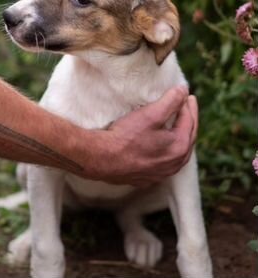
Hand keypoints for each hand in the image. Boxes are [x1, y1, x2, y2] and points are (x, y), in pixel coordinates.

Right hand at [83, 86, 197, 185]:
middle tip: (187, 108)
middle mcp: (174, 164)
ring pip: (177, 154)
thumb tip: (183, 90)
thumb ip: (171, 100)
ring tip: (179, 127)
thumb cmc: (126, 136)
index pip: (189, 121)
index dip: (188, 106)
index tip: (187, 95)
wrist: (102, 159)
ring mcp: (161, 173)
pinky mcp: (148, 178)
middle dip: (189, 121)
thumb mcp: (151, 114)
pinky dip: (167, 153)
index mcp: (179, 147)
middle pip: (187, 138)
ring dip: (180, 138)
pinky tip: (162, 149)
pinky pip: (164, 164)